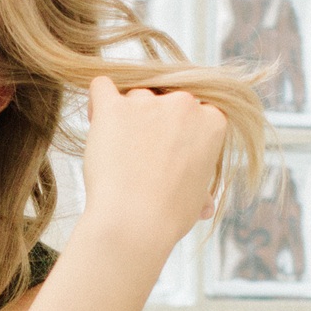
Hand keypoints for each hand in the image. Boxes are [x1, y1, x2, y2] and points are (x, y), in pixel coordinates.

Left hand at [76, 74, 228, 256]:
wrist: (135, 223)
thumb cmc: (169, 217)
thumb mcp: (196, 199)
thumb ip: (200, 187)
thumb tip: (204, 205)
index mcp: (212, 121)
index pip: (197, 110)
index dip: (182, 129)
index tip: (170, 149)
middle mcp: (184, 104)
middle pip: (167, 99)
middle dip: (156, 121)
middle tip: (141, 152)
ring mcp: (147, 103)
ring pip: (135, 96)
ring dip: (127, 115)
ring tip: (117, 150)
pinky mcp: (113, 107)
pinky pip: (101, 87)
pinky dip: (98, 100)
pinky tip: (98, 118)